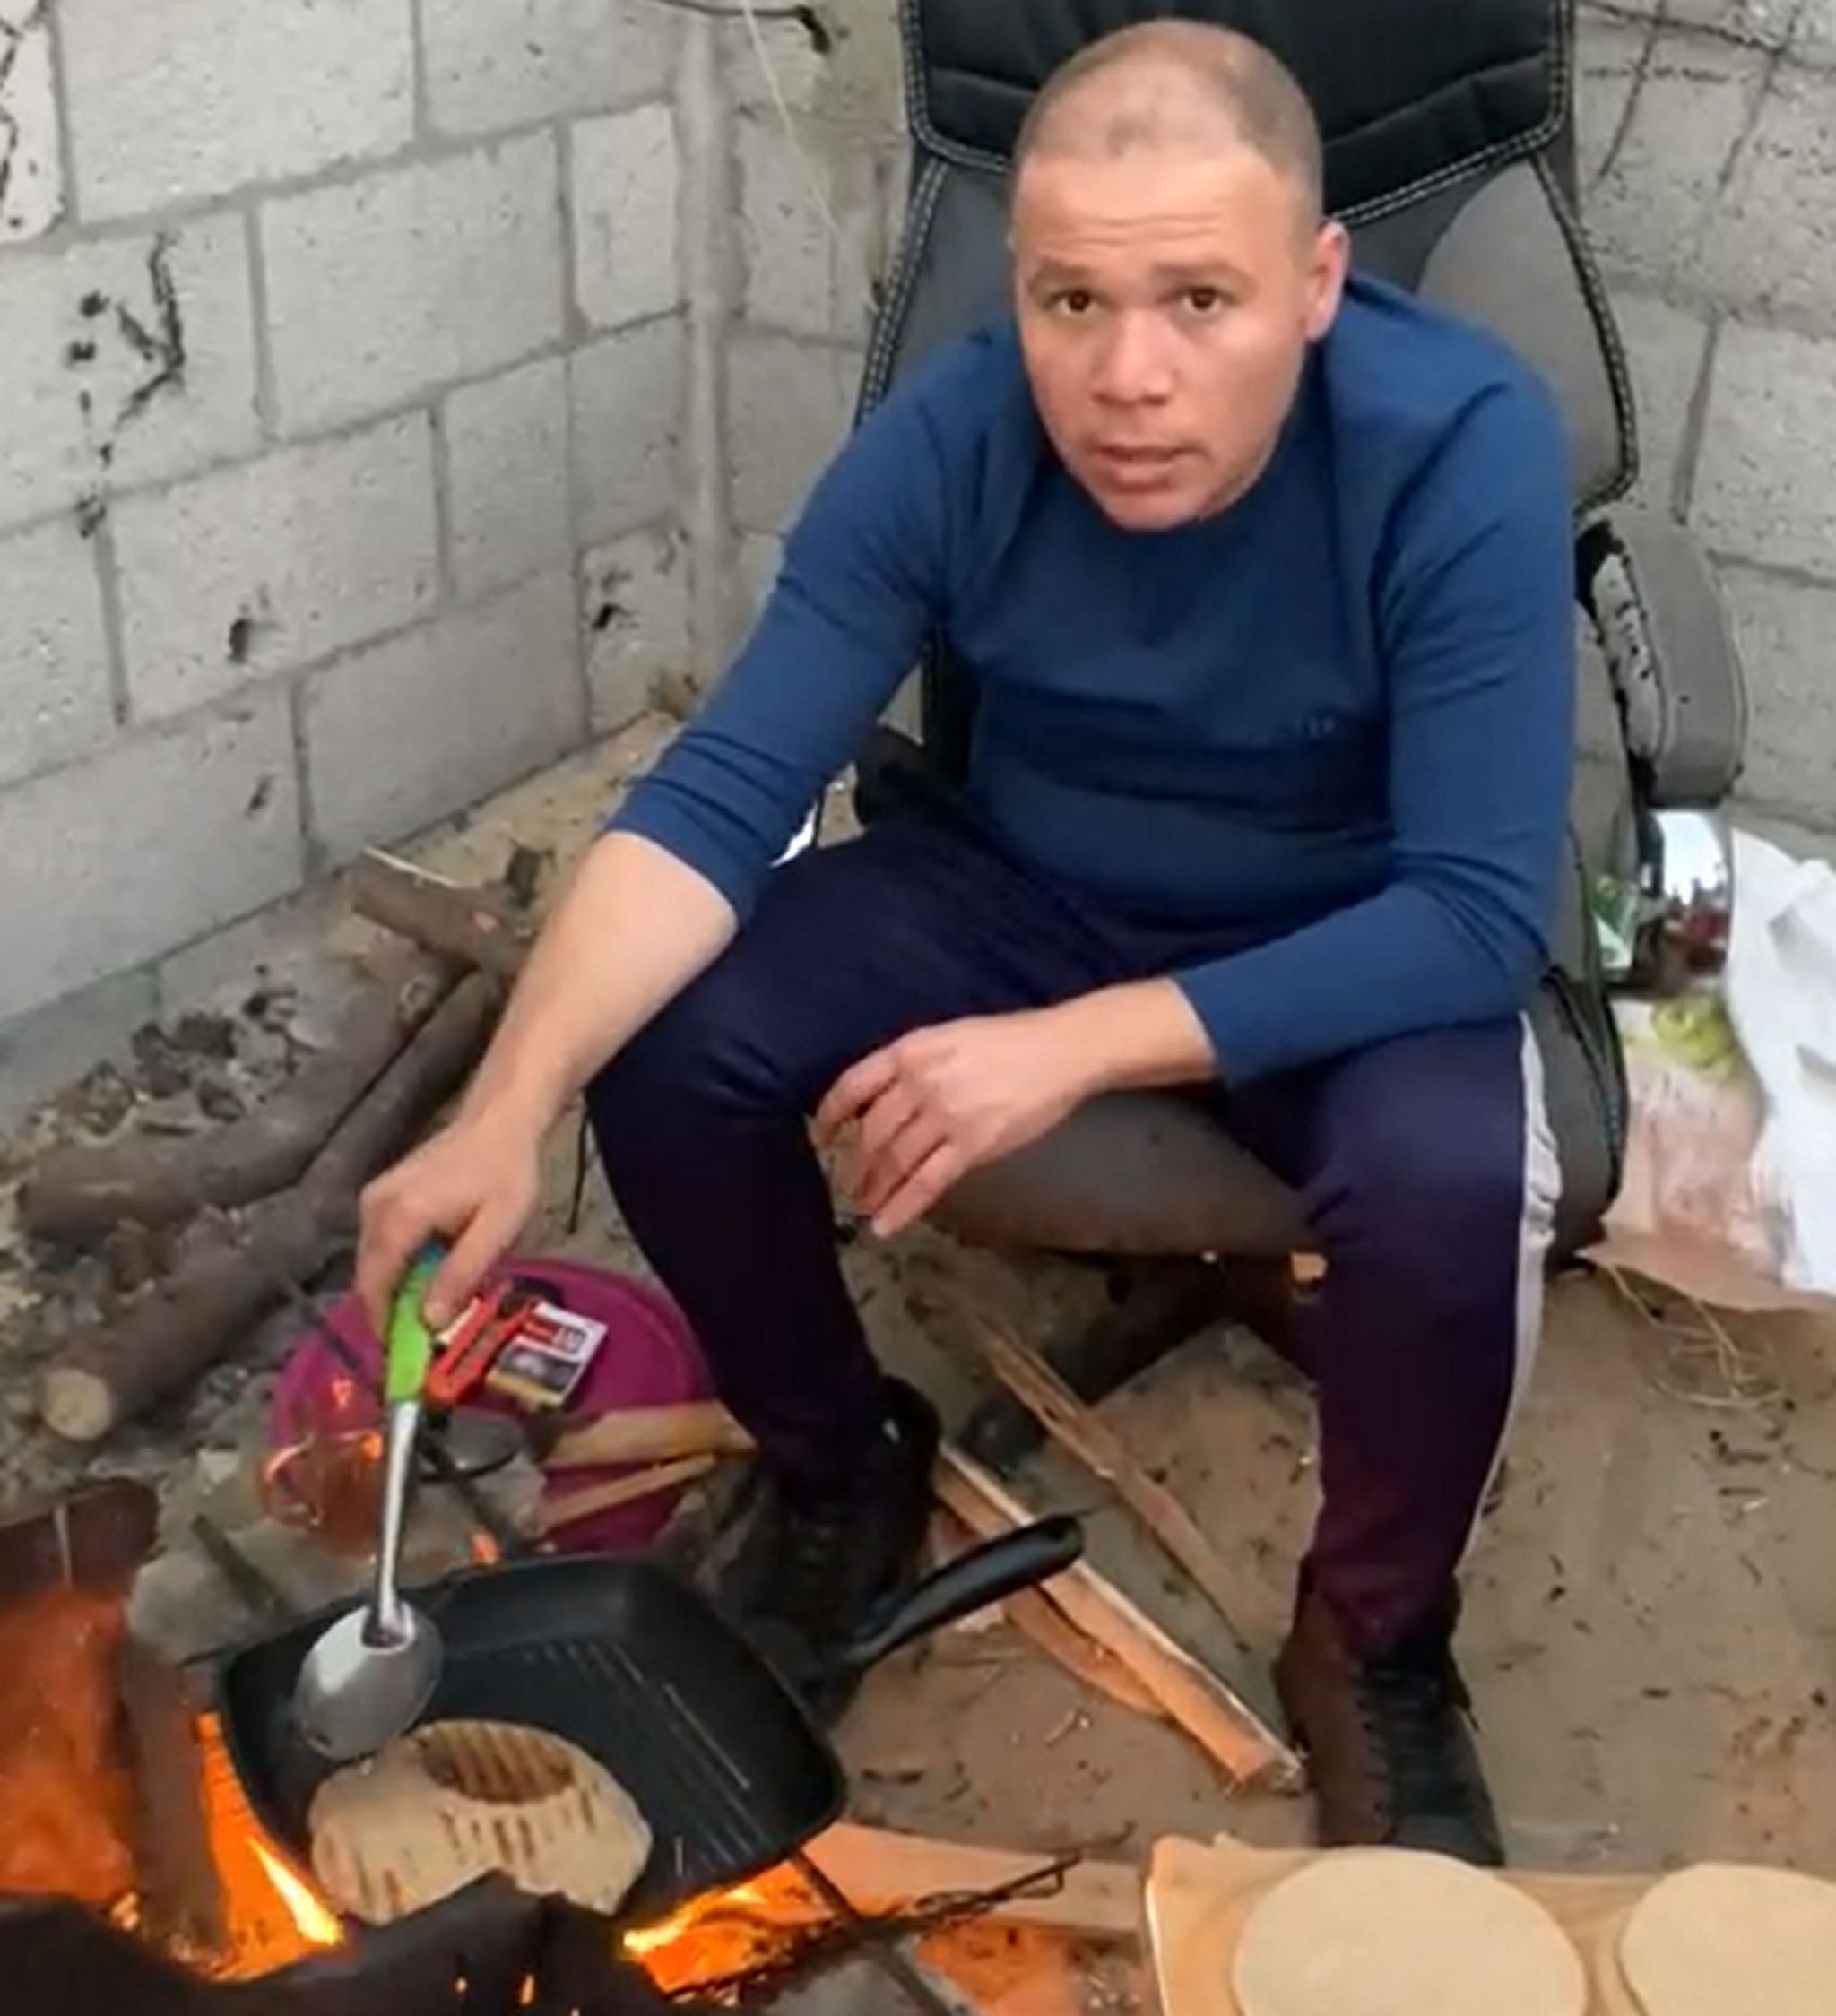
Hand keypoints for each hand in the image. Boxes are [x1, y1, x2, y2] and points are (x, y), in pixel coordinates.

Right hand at [356, 1106, 543, 1333]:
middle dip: (394, 1311)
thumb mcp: (496, 1230)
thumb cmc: (505, 1174)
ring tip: (437, 1304)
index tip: (404, 1357)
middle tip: (427, 1337)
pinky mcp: (382, 1197)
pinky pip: (382, 1245)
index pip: (374, 1287)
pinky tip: (436, 1270)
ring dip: (400, 1289)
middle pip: (370, 1278)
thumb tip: (428, 1322)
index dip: (384, 1326)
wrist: (499, 1122)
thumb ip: (460, 1275)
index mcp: (398, 1218)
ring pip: (375, 1263)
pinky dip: (402, 1266)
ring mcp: (375, 1200)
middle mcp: (375, 1208)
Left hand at [814, 1008, 1092, 1238]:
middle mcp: (919, 1083)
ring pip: (894, 1160)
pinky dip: (902, 1207)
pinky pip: (927, 1182)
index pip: (853, 1084)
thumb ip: (913, 1065)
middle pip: (872, 1132)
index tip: (821, 1134)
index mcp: (910, 1050)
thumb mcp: (948, 1037)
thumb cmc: (1008, 1041)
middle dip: (856, 1163)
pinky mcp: (972, 1144)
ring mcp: (944, 1115)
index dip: (831, 1112)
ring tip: (864, 1206)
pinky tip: (885, 1225)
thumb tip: (882, 1099)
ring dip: (874, 1188)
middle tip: (848, 1183)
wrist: (1060, 1051)